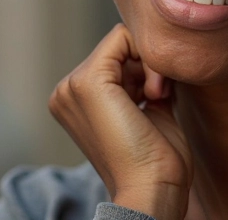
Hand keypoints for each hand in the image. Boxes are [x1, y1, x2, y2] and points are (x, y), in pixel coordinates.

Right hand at [49, 24, 192, 219]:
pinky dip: (148, 59)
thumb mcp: (146, 111)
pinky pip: (123, 37)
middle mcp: (66, 92)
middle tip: (160, 96)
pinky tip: (155, 93)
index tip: (160, 96)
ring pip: (122, 40)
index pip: (113, 59)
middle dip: (146, 65)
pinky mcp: (87, 81)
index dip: (143, 69)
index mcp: (74, 102)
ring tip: (157, 98)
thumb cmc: (155, 162)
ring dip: (149, 64)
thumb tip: (156, 59)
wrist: (151, 189)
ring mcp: (72, 86)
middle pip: (117, 48)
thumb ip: (143, 84)